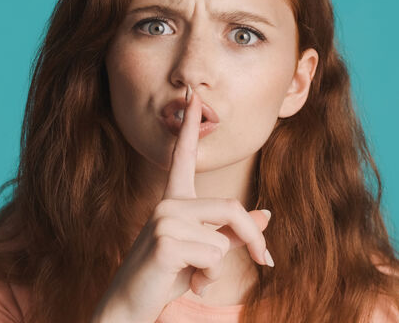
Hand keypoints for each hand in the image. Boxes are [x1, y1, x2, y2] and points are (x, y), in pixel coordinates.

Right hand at [91, 85, 272, 322]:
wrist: (130, 306)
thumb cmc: (167, 278)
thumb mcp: (205, 253)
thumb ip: (233, 233)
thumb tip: (266, 215)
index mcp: (174, 201)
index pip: (182, 158)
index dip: (189, 128)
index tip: (194, 95)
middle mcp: (168, 205)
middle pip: (231, 208)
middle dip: (255, 239)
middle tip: (268, 263)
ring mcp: (164, 220)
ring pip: (223, 240)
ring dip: (218, 268)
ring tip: (193, 276)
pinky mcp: (165, 241)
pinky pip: (213, 256)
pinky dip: (208, 277)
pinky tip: (186, 282)